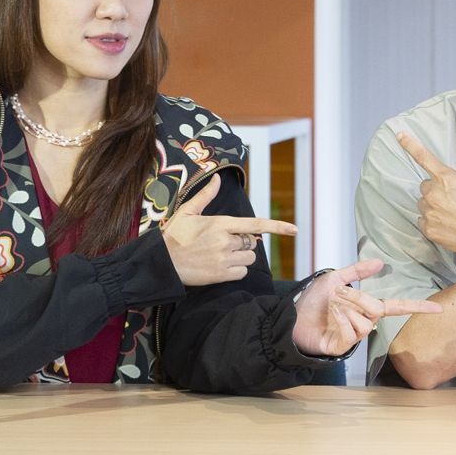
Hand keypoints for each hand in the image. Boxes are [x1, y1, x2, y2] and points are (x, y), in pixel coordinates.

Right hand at [162, 173, 298, 285]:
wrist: (161, 263)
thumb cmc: (173, 236)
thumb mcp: (187, 212)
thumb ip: (205, 196)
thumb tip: (217, 178)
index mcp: (220, 223)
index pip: (256, 224)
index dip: (277, 226)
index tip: (294, 230)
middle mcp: (225, 241)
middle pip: (251, 242)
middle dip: (242, 243)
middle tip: (221, 243)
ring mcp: (224, 259)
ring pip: (249, 258)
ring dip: (240, 257)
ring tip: (219, 255)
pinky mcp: (221, 275)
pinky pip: (242, 272)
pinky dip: (235, 270)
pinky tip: (219, 266)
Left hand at [292, 259, 442, 357]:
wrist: (289, 317)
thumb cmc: (312, 301)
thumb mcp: (334, 279)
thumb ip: (357, 272)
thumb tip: (380, 262)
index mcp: (366, 308)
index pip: (397, 307)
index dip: (417, 306)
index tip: (438, 308)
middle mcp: (364, 323)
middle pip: (376, 309)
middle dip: (356, 297)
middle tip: (337, 295)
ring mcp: (354, 337)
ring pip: (365, 322)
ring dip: (345, 309)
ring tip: (331, 307)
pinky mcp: (342, 348)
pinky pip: (352, 333)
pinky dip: (340, 320)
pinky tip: (330, 318)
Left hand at [398, 132, 455, 261]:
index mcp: (446, 178)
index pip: (424, 157)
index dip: (410, 145)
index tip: (400, 135)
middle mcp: (434, 194)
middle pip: (426, 187)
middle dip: (437, 190)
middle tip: (454, 199)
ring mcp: (430, 213)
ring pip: (424, 205)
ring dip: (435, 206)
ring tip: (454, 214)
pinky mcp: (429, 230)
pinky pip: (424, 222)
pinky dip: (433, 222)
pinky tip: (449, 224)